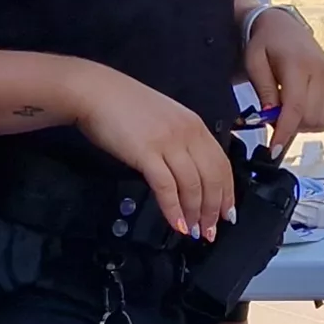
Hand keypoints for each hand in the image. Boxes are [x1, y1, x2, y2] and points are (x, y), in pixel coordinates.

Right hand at [71, 66, 233, 241]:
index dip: (227, 193)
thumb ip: (180, 142)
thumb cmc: (124, 106)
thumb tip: (189, 173)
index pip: (222, 164)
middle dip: (214, 209)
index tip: (227, 213)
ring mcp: (168, 142)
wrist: (95, 92)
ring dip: (196, 213)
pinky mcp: (146, 153)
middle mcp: (187, 133)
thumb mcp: (165, 119)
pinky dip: (173, 209)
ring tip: (194, 231)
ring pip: (193, 185)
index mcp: (195, 125)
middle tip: (210, 230)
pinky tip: (176, 223)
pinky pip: (167, 187)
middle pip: (212, 178)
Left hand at [242, 7, 323, 148]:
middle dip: (290, 125)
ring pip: (323, 120)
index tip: (274, 149)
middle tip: (274, 114)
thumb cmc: (266, 43)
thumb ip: (264, 91)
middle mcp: (322, 72)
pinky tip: (304, 110)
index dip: (285, 131)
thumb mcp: (254, 63)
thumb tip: (271, 118)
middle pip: (309, 117)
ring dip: (304, 124)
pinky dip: (318, 121)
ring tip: (289, 109)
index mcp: (298, 64)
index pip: (295, 106)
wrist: (284, 27)